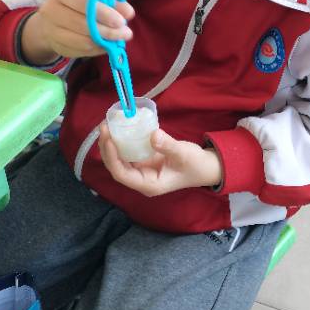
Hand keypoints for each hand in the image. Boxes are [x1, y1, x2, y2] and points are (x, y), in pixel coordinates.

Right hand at [21, 0, 134, 63]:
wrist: (52, 21)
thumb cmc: (77, 6)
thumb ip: (112, 3)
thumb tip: (129, 12)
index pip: (84, 3)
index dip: (104, 13)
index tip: (121, 21)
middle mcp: (52, 11)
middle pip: (84, 24)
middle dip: (109, 31)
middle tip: (127, 33)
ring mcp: (52, 31)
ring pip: (83, 41)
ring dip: (106, 42)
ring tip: (119, 40)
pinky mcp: (58, 47)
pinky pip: (82, 52)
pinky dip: (98, 50)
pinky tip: (107, 46)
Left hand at [99, 124, 223, 196]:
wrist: (205, 167)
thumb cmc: (196, 165)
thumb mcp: (184, 154)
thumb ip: (168, 146)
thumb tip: (152, 135)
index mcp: (148, 184)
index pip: (122, 174)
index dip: (112, 157)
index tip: (109, 138)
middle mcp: (141, 179)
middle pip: (116, 166)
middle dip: (107, 147)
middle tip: (104, 126)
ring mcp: (141, 171)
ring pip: (119, 158)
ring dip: (111, 143)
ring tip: (107, 124)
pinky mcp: (144, 161)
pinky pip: (127, 151)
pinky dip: (121, 140)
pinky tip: (119, 126)